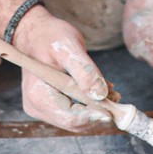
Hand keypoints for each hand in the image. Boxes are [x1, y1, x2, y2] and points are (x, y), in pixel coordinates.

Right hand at [12, 10, 111, 132]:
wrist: (35, 32)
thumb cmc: (49, 36)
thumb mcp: (69, 48)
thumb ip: (85, 72)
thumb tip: (101, 95)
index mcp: (38, 95)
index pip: (70, 118)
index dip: (94, 116)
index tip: (114, 110)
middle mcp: (37, 106)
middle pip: (74, 122)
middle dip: (98, 112)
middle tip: (117, 98)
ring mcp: (42, 107)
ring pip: (76, 118)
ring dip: (96, 108)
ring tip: (111, 92)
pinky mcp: (50, 104)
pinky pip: (73, 111)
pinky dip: (89, 104)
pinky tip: (99, 90)